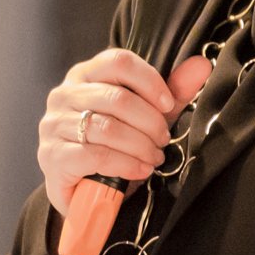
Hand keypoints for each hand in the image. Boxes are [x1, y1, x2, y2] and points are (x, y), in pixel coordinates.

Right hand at [36, 48, 213, 215]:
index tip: (168, 106)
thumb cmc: (114, 147)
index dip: (150, 82)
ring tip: (153, 158)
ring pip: (107, 128)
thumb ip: (172, 92)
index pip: (119, 61)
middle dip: (150, 122)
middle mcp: (64, 95)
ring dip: (140, 146)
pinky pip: (95, 155)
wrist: (83, 192)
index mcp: (84, 75)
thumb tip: (202, 64)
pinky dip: (125, 164)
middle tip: (163, 140)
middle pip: (116, 97)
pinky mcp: (52, 155)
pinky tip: (139, 171)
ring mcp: (54, 125)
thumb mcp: (146, 117)